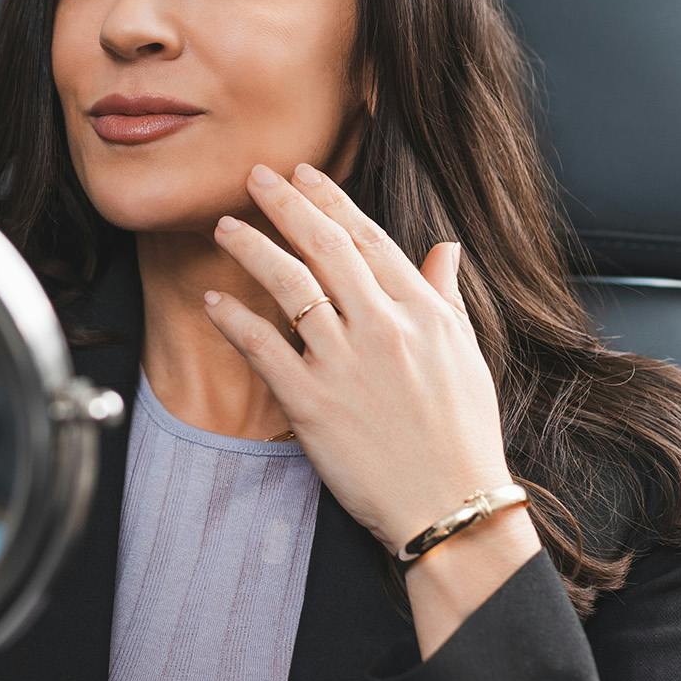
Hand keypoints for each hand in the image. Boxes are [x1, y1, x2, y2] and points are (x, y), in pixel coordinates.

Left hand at [202, 161, 515, 560]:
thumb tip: (445, 248)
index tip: (303, 174)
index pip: (367, 238)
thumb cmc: (462, 434)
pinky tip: (214, 301)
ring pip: (290, 286)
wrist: (453, 506)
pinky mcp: (312, 403)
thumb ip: (445, 296)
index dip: (330, 200)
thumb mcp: (466, 354)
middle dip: (284, 205)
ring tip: (224, 227)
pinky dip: (234, 320)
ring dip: (252, 249)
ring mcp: (345, 363)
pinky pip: (263, 348)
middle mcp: (383, 327)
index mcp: (422, 311)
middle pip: (324, 248)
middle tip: (255, 176)